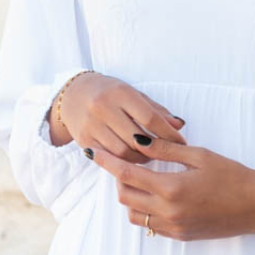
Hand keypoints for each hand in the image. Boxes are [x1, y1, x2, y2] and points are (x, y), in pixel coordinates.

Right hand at [50, 72, 183, 158]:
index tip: (181, 143)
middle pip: (137, 139)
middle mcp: (103, 107)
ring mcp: (91, 125)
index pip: (150, 118)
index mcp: (120, 92)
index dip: (169, 134)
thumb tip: (179, 126)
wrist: (73, 94)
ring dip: (141, 158)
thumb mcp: (133, 95)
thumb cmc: (110, 93)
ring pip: (123, 152)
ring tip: (149, 156)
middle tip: (166, 153)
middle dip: (156, 149)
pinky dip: (124, 161)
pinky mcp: (84, 140)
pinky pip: (109, 158)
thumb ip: (156, 110)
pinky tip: (132, 158)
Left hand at [88, 134, 254, 240]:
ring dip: (132, 197)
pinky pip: (151, 226)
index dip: (106, 162)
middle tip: (127, 163)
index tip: (94, 152)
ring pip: (135, 215)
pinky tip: (158, 197)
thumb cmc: (233, 175)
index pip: (126, 175)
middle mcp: (168, 212)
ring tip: (145, 181)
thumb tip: (136, 139)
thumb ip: (164, 149)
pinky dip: (146, 211)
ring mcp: (174, 227)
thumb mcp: (199, 156)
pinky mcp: (181, 236)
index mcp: (171, 188)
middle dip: (120, 180)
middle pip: (125, 197)